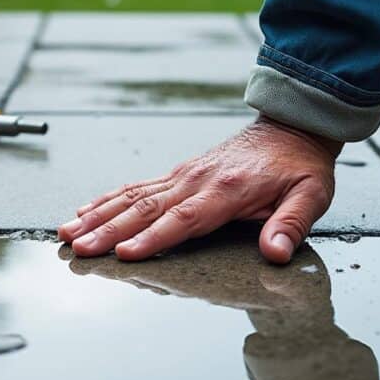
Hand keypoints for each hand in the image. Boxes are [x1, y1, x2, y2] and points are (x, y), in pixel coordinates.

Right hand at [57, 116, 342, 263]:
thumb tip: (275, 254)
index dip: (154, 238)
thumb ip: (291, 224)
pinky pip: (136, 187)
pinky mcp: (177, 174)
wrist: (292, 125)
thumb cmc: (300, 166)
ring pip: (132, 197)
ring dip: (98, 216)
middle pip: (146, 209)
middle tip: (77, 248)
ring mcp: (183, 175)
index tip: (124, 254)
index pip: (185, 220)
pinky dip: (107, 199)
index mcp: (228, 190)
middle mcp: (197, 180)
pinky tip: (84, 210)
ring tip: (67, 232)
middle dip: (108, 231)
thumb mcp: (311, 195)